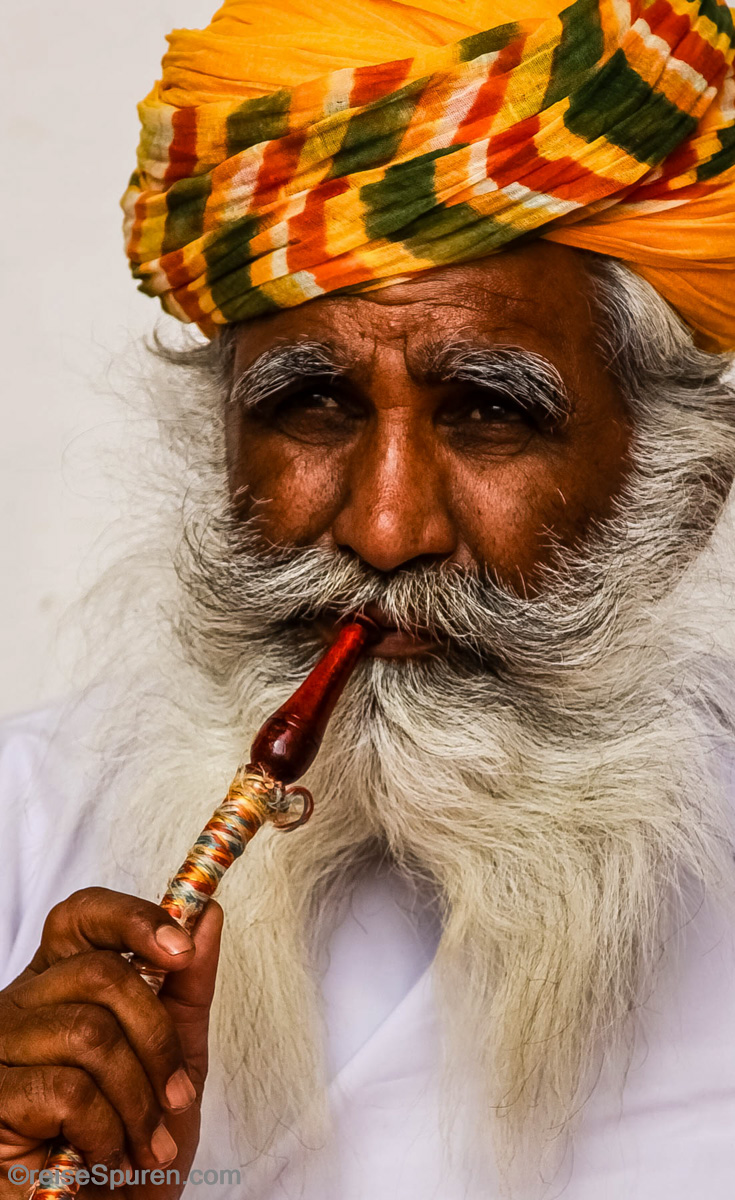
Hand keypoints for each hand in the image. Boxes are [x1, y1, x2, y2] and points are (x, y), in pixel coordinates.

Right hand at [0, 887, 222, 1198]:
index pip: (82, 917)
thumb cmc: (137, 1151)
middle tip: (175, 1097)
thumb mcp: (179, 1061)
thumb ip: (189, 989)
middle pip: (100, 973)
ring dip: (137, 1099)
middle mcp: (22, 1006)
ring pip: (88, 1032)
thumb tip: (208, 916)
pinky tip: (103, 1160)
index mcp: (62, 986)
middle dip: (157, 1038)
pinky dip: (105, 1132)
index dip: (132, 919)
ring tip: (143, 1145)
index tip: (182, 947)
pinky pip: (67, 1090)